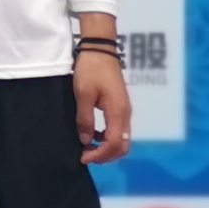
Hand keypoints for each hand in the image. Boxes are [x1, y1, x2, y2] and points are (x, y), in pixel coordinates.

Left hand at [74, 46, 133, 165]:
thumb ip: (85, 119)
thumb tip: (86, 141)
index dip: (100, 155)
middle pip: (122, 146)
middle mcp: (125, 114)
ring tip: (87, 148)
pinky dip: (107, 138)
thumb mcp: (83, 94)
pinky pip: (118, 130)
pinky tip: (94, 135)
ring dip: (106, 147)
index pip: (114, 144)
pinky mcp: (120, 106)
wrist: (100, 50)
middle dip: (105, 155)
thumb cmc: (90, 70)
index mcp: (118, 111)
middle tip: (86, 156)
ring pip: (121, 139)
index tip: (83, 157)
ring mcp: (124, 110)